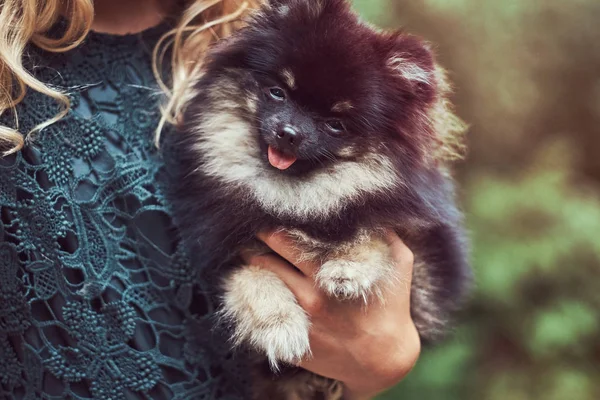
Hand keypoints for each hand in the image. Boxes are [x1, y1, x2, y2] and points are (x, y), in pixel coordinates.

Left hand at [241, 230, 419, 399]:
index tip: (268, 213)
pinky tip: (256, 286)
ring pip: (261, 286)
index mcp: (325, 275)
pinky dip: (257, 297)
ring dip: (253, 267)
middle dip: (255, 243)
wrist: (383, 360)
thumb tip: (369, 209)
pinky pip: (264, 315)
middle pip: (266, 260)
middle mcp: (306, 297)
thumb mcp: (399, 264)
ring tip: (249, 253)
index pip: (285, 241)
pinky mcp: (290, 341)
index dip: (273, 225)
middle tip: (249, 229)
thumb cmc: (392, 306)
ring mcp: (297, 321)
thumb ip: (384, 232)